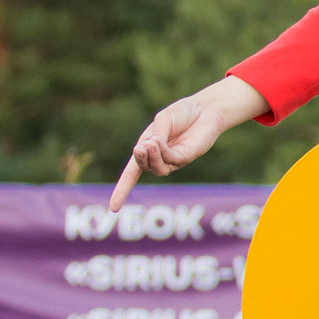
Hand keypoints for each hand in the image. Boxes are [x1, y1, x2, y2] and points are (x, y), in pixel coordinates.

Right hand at [111, 76, 268, 209]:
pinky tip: (160, 140)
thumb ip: (157, 133)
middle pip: (143, 168)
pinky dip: (163, 152)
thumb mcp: (163, 120)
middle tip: (142, 147)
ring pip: (157, 169)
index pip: (131, 173)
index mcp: (147, 148)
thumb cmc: (182, 113)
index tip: (113, 209)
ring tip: (152, 142)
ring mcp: (173, 160)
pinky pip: (171, 160)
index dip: (122, 190)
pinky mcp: (185, 158)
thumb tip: (152, 146)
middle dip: (140, 159)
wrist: (205, 109)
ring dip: (152, 157)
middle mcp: (158, 157)